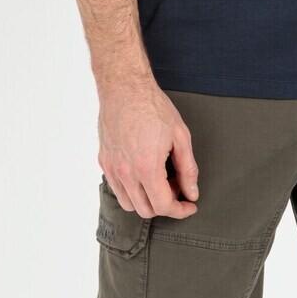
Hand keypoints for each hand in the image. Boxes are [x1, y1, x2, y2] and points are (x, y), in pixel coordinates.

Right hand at [98, 80, 199, 218]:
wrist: (125, 87)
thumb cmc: (153, 106)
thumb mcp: (180, 135)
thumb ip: (188, 168)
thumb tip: (192, 192)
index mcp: (147, 168)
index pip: (163, 206)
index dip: (180, 210)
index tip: (189, 205)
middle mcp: (126, 173)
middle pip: (145, 210)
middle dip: (165, 205)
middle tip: (176, 186)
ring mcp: (112, 168)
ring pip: (129, 204)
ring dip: (146, 200)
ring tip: (159, 179)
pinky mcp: (104, 161)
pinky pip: (117, 188)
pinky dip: (131, 190)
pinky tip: (143, 172)